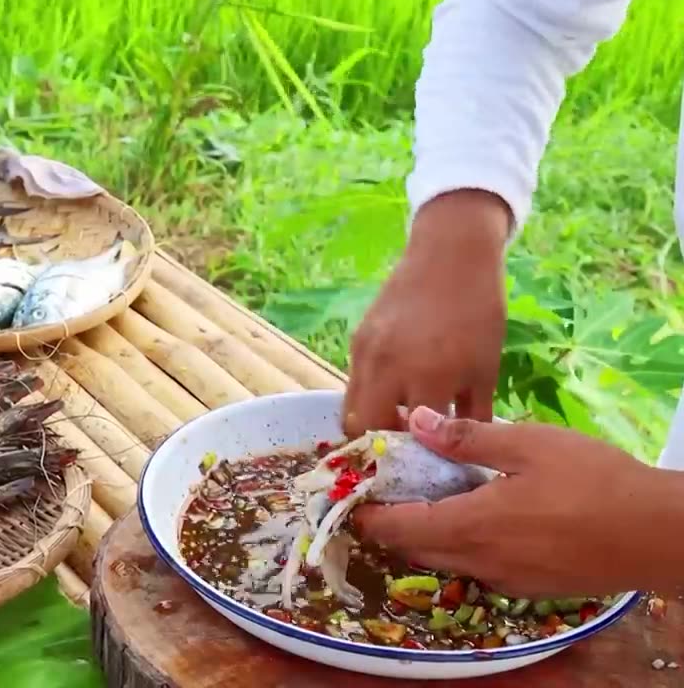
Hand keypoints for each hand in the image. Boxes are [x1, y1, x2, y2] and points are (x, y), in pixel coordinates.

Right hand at [343, 190, 510, 436]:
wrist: (451, 255)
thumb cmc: (480, 312)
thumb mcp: (485, 368)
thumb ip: (472, 416)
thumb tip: (465, 455)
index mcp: (429, 376)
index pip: (412, 438)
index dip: (417, 460)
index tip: (427, 471)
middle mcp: (389, 368)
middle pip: (367, 430)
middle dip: (382, 450)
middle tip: (404, 458)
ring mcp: (366, 353)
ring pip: (351, 410)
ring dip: (369, 427)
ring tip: (395, 433)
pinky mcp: (356, 341)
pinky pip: (353, 385)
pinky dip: (368, 401)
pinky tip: (392, 400)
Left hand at [352, 406, 682, 597]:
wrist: (658, 534)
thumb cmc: (595, 481)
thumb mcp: (529, 445)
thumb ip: (466, 438)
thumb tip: (414, 421)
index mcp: (470, 526)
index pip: (394, 529)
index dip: (367, 513)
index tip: (355, 489)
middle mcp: (478, 561)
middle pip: (412, 549)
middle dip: (391, 522)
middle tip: (388, 485)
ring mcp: (503, 580)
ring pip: (443, 560)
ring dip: (425, 533)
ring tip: (428, 493)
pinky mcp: (527, 587)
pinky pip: (475, 568)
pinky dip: (460, 543)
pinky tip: (476, 513)